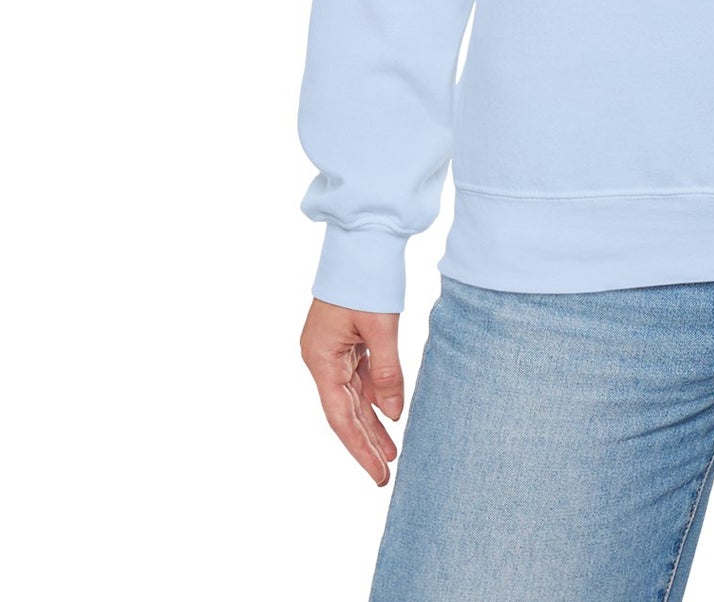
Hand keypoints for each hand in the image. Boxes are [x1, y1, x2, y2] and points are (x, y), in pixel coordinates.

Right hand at [300, 297, 404, 484]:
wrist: (363, 240)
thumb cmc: (366, 279)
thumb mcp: (381, 327)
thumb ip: (387, 372)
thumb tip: (393, 414)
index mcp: (320, 358)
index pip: (340, 416)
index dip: (360, 447)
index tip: (378, 473)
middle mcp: (320, 358)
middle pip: (343, 410)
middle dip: (366, 441)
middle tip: (386, 472)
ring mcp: (331, 350)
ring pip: (352, 395)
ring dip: (371, 420)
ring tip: (391, 450)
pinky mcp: (345, 340)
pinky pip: (359, 376)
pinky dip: (374, 394)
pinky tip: (388, 412)